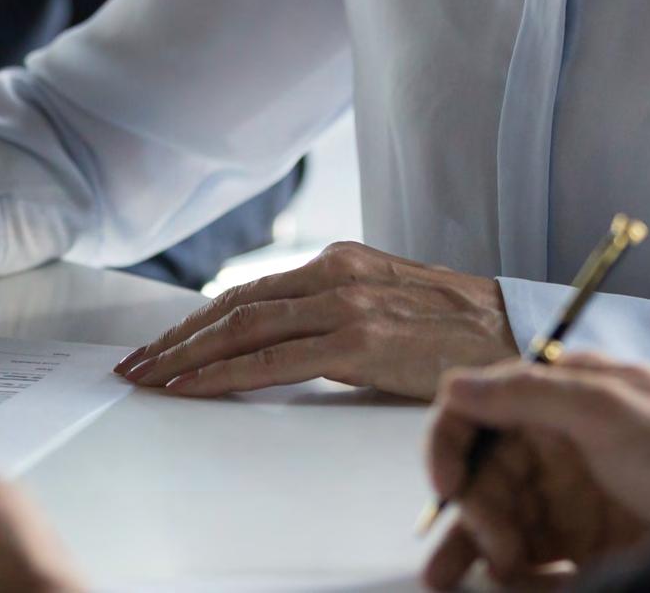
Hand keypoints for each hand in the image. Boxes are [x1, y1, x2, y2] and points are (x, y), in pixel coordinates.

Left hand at [114, 241, 515, 400]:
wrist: (514, 335)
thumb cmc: (454, 331)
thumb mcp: (386, 305)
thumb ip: (334, 314)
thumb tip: (279, 341)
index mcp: (338, 261)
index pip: (248, 291)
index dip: (197, 321)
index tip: (160, 346)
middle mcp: (334, 274)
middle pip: (234, 306)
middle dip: (177, 339)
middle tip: (135, 366)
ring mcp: (345, 305)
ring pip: (243, 329)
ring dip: (186, 357)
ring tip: (150, 380)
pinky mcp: (360, 341)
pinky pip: (273, 360)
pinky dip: (224, 374)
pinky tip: (194, 389)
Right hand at [423, 352, 649, 588]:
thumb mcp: (610, 407)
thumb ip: (529, 393)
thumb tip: (453, 384)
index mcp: (557, 398)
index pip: (480, 408)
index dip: (451, 440)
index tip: (445, 486)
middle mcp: (554, 447)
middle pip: (483, 473)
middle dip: (470, 510)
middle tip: (491, 549)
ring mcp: (568, 502)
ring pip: (497, 522)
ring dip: (473, 549)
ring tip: (448, 584)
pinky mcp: (582, 553)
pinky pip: (529, 566)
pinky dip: (512, 579)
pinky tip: (510, 588)